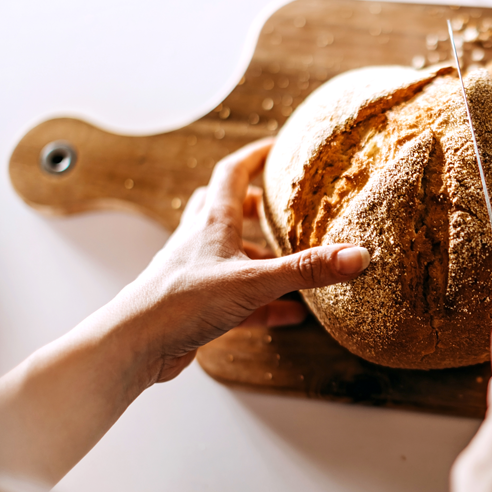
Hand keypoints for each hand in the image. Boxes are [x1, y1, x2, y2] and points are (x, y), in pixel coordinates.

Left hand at [118, 138, 369, 383]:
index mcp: (212, 223)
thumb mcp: (254, 282)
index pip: (233, 173)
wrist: (134, 344)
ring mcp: (197, 274)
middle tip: (283, 207)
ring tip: (295, 265)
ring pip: (232, 254)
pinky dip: (265, 303)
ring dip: (261, 256)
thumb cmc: (181, 303)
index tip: (278, 148)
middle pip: (227, 209)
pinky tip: (290, 316)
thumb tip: (357, 256)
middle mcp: (201, 242)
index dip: (256, 156)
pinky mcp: (197, 306)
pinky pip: (237, 297)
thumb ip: (306, 269)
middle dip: (256, 205)